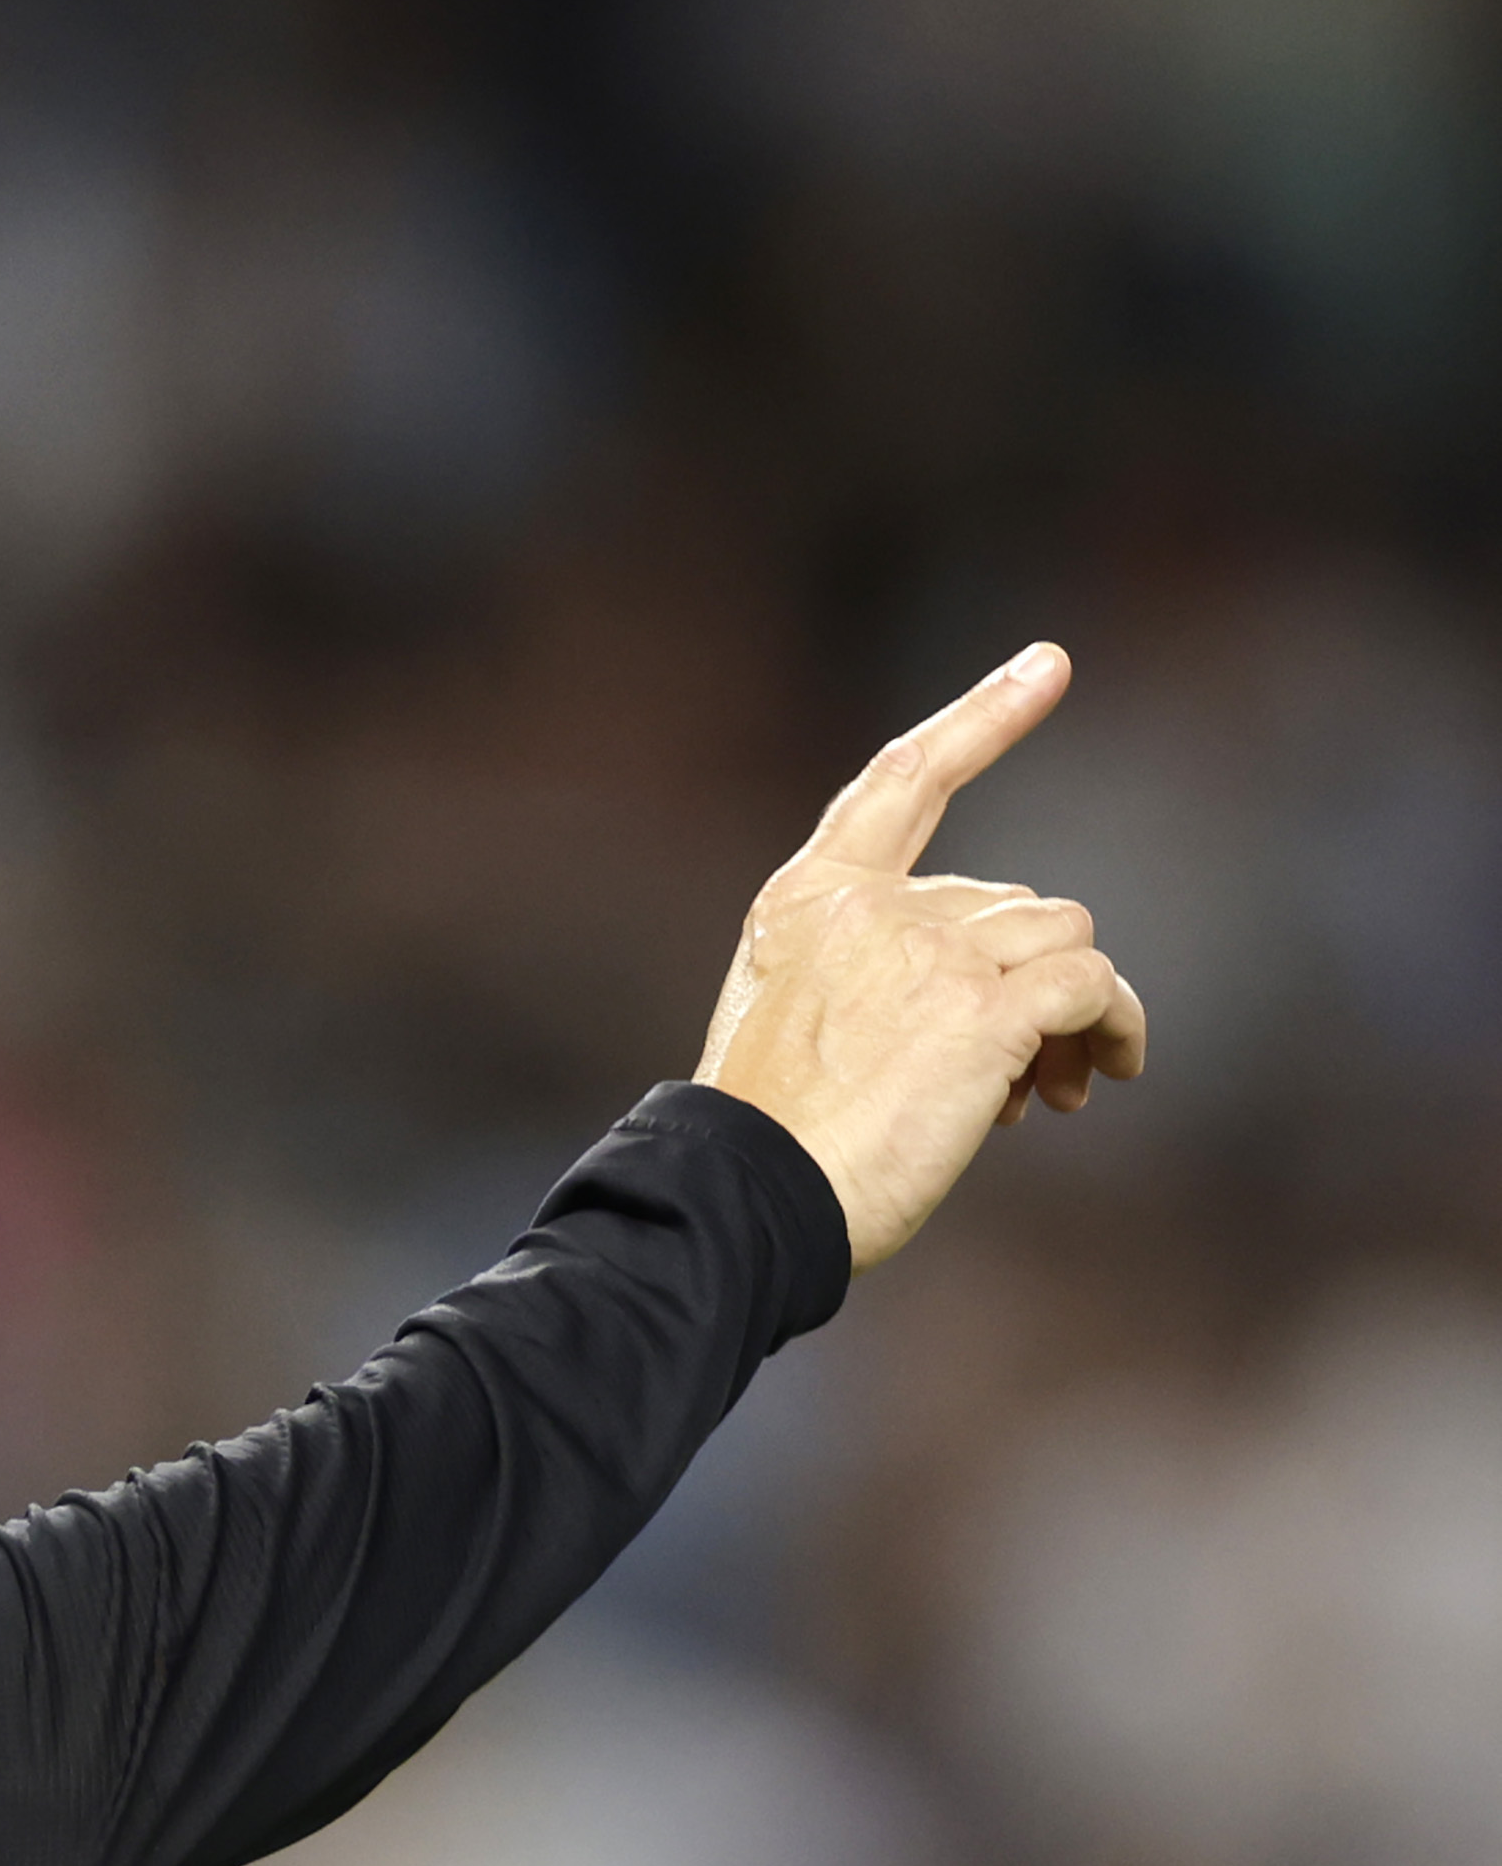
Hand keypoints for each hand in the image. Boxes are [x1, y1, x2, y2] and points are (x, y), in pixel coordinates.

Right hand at [694, 642, 1146, 1270]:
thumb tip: (1016, 1004)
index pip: (905, 780)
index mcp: (809, 899)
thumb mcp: (798, 1020)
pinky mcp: (980, 1012)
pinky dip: (1116, 1026)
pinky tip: (1107, 1073)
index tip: (1047, 665)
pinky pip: (1093, 984)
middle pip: (1010, 897)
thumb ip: (880, 972)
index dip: (982, 718)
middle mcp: (869, 907)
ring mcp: (927, 953)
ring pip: (1062, 935)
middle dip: (1028, 978)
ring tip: (1046, 1090)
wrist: (749, 1199)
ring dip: (1077, 1010)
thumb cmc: (775, 1140)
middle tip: (1021, 1076)